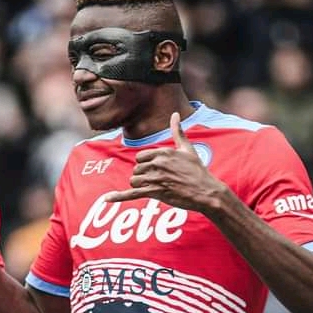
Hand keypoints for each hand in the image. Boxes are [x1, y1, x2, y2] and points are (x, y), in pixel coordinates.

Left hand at [105, 112, 224, 211]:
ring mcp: (155, 178)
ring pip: (134, 180)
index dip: (146, 164)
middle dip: (144, 176)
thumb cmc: (197, 170)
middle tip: (160, 181)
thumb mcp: (187, 148)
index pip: (140, 157)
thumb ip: (178, 131)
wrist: (206, 191)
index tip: (157, 169)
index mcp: (162, 152)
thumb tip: (175, 114)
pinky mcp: (155, 192)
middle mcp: (157, 164)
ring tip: (155, 188)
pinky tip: (106, 198)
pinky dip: (118, 196)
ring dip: (141, 185)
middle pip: (136, 169)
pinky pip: (132, 193)